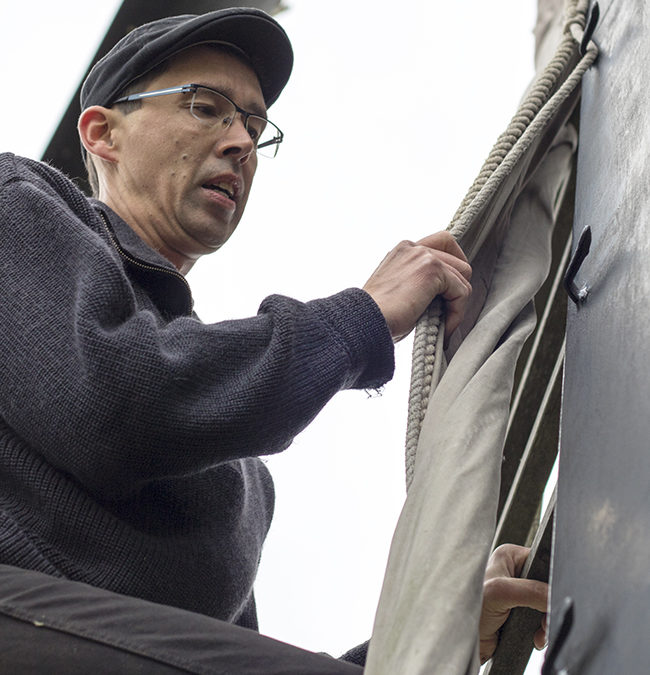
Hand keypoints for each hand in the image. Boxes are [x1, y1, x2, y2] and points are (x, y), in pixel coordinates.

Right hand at [362, 232, 471, 342]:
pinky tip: (444, 328)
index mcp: (403, 250)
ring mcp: (423, 256)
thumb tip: (445, 294)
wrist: (364, 321)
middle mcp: (413, 247)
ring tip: (443, 324)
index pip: (443, 243)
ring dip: (457, 304)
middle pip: (458, 260)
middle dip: (456, 288)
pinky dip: (457, 313)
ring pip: (463, 277)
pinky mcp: (432, 270)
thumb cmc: (377, 316)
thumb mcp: (399, 290)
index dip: (452, 268)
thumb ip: (418, 282)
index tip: (448, 293)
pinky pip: (462, 291)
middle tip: (446, 313)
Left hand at [479, 544, 547, 663]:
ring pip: (545, 606)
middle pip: (546, 587)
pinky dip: (541, 632)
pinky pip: (540, 621)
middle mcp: (513, 572)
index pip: (542, 562)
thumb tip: (554, 598)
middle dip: (548, 607)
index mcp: (509, 556)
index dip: (551, 580)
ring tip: (539, 633)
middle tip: (545, 621)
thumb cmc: (469, 608)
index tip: (552, 598)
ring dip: (545, 623)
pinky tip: (535, 638)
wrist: (463, 640)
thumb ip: (531, 591)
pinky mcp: (518, 613)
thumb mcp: (500, 592)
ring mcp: (516, 594)